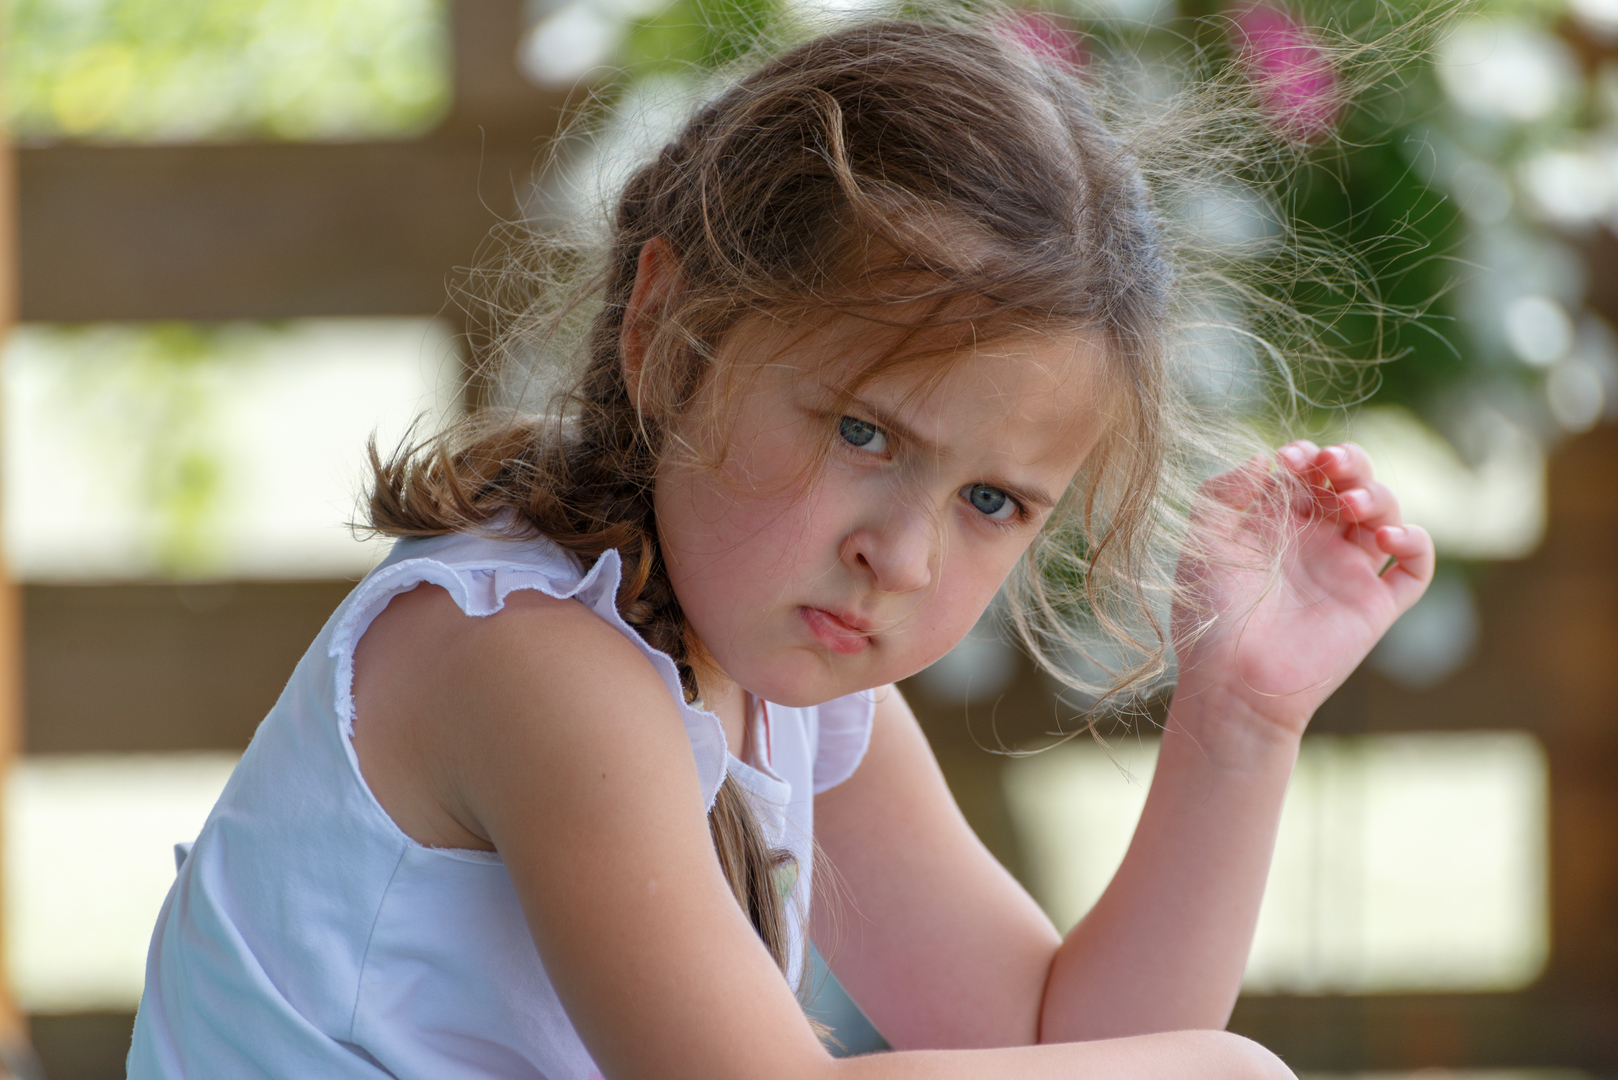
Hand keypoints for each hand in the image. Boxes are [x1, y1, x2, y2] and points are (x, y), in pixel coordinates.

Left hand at [1171, 441, 1434, 739]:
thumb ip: (1223, 492)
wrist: (1233, 678)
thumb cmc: (1210, 614)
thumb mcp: (1203, 542)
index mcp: (1278, 525)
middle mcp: (1317, 544)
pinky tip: (1387, 539)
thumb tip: (1264, 456)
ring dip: (1378, 496)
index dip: (1309, 455)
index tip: (1292, 457)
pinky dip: (1416, 542)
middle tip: (1331, 464)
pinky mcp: (1375, 605)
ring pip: (1386, 515)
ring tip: (1349, 505)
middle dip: (1351, 462)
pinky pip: (1416, 567)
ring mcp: (1348, 572)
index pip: (1309, 474)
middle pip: (1353, 485)